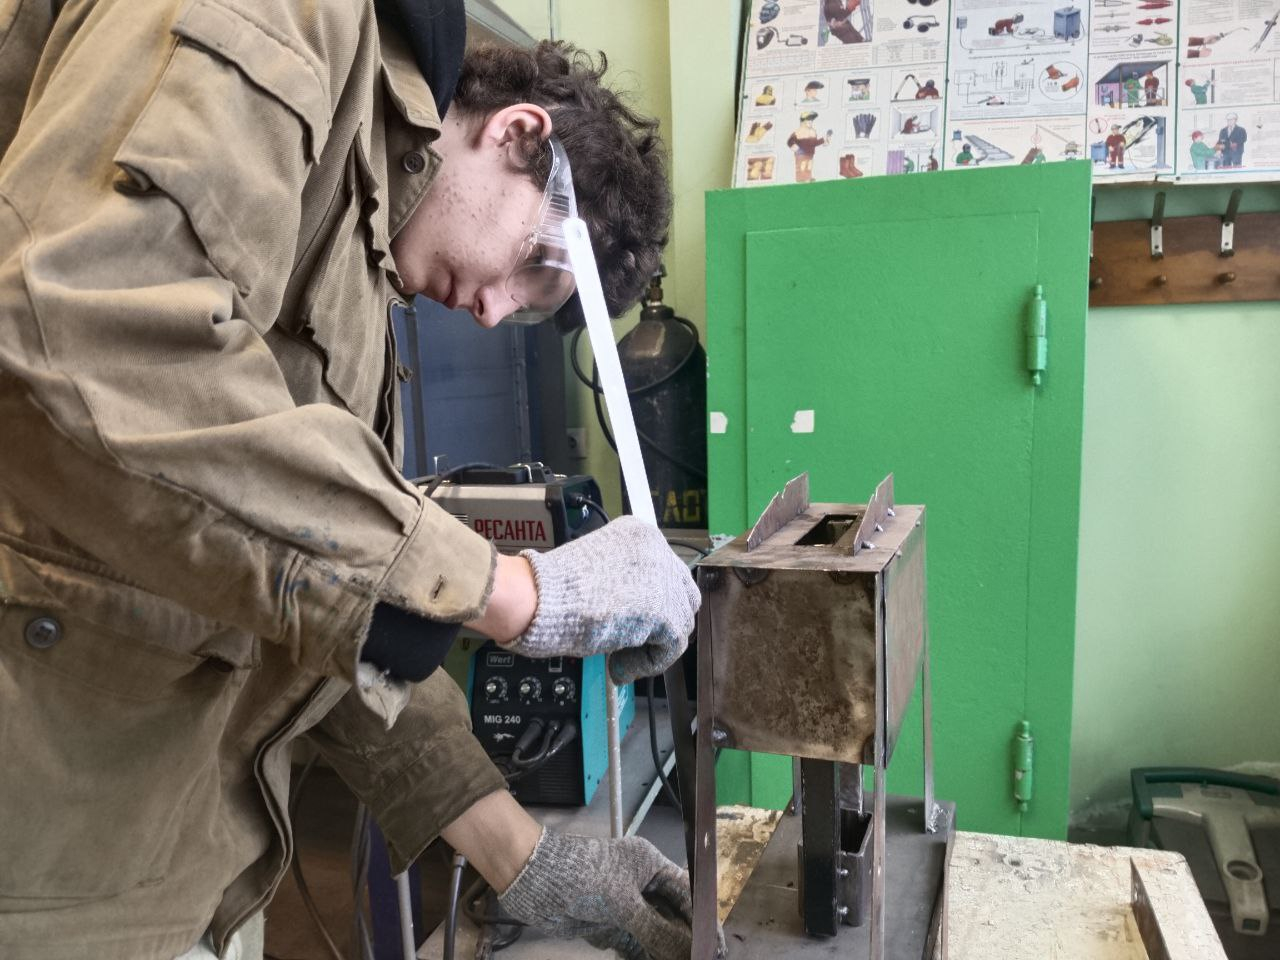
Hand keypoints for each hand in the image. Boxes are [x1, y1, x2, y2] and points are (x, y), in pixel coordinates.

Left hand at [498, 830, 719, 959]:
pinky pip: (635, 944)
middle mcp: (641, 884)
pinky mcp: (609, 925)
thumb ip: (656, 930)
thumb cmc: (581, 877)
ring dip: (666, 951)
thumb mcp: (623, 903)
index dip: (702, 919)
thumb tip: (686, 952)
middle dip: (685, 939)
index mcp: (650, 865)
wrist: (533, 880)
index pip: (687, 893)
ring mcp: (625, 906)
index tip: (714, 946)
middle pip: (673, 916)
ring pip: (656, 933)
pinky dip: (645, 955)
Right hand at [508, 517, 698, 683]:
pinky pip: (671, 646)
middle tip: (635, 641)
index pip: (668, 571)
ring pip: (681, 622)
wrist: (541, 598)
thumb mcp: (598, 569)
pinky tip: (620, 666)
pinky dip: (647, 662)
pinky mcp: (664, 611)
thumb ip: (627, 580)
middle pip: (683, 595)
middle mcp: (659, 550)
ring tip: (621, 656)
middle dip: (663, 622)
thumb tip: (641, 611)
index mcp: (641, 533)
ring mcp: (664, 579)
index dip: (655, 601)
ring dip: (652, 645)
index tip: (637, 621)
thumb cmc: (556, 588)